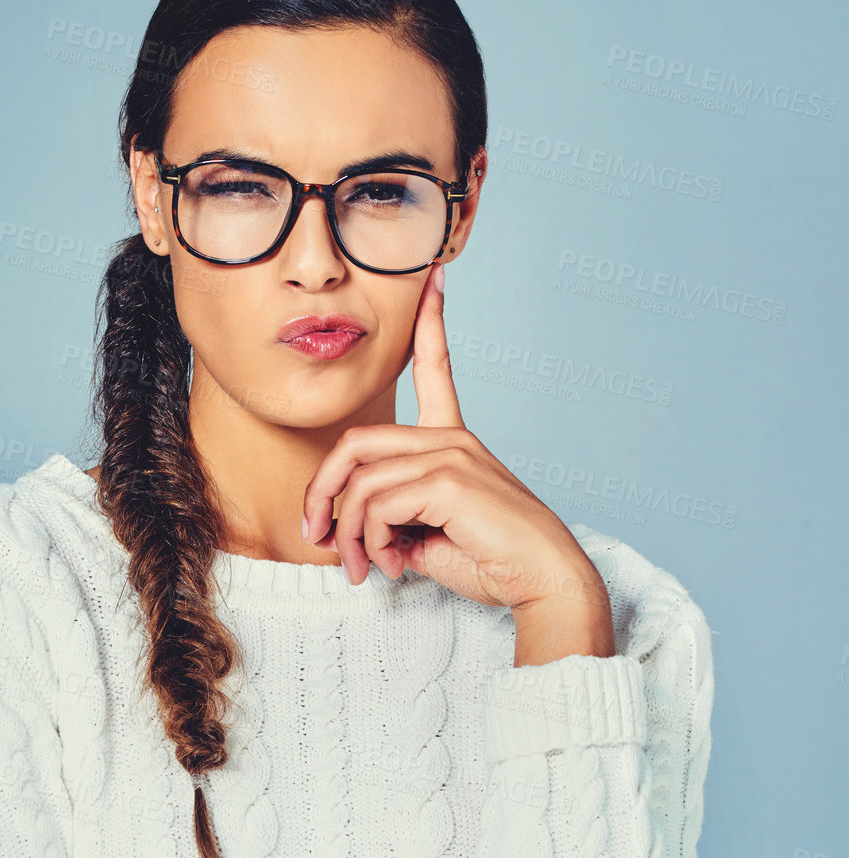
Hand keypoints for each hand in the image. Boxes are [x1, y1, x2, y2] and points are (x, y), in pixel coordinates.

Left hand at [300, 263, 611, 638]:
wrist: (541, 579)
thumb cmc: (492, 560)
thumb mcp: (427, 535)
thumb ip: (391, 519)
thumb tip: (351, 534)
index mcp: (454, 441)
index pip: (436, 369)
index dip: (431, 323)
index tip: (433, 278)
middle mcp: (452, 439)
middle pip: (355, 443)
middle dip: (321, 492)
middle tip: (316, 536)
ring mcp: (451, 454)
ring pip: (360, 482)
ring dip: (349, 534)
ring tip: (363, 566)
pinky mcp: (449, 480)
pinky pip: (377, 505)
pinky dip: (372, 542)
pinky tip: (393, 564)